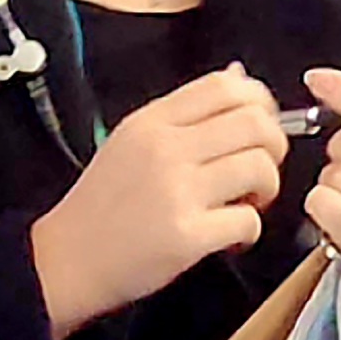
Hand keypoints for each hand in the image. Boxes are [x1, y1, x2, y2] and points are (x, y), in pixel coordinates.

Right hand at [29, 65, 287, 338]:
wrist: (66, 261)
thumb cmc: (101, 206)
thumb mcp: (130, 141)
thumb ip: (183, 114)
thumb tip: (237, 78)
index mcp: (152, 122)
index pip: (226, 86)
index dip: (260, 103)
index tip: (262, 125)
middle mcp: (165, 149)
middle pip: (254, 123)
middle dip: (274, 147)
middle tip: (260, 169)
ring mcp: (176, 191)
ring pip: (259, 168)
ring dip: (267, 189)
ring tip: (246, 204)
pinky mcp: (186, 235)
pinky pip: (248, 221)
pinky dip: (249, 232)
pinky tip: (230, 238)